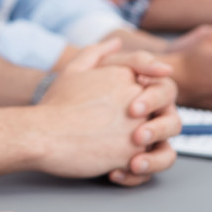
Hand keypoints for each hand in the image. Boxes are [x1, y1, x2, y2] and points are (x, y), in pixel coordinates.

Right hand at [36, 39, 178, 183]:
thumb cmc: (56, 104)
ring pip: (164, 137)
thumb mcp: (73, 70)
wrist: (43, 134)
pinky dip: (138, 167)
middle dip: (158, 116)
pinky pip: (150, 161)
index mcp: (124, 76)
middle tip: (136, 128)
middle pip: (168, 106)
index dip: (156, 87)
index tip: (148, 98)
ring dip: (152, 143)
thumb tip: (116, 44)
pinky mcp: (133, 154)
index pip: (159, 77)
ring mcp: (137, 127)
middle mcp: (136, 99)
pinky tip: (117, 167)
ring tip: (128, 148)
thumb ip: (97, 53)